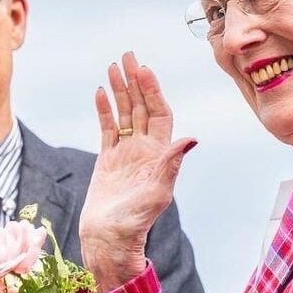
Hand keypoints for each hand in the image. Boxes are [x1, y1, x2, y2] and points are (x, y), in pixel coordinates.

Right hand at [78, 52, 196, 292]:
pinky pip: (107, 128)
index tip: (144, 70)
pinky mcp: (108, 159)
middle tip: (128, 55)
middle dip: (136, 81)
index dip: (152, 91)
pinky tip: (102, 91)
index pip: (158, 114)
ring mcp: (126, 153)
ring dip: (120, 90)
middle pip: (141, 107)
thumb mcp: (158, 192)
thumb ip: (171, 164)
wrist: (110, 238)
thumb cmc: (136, 221)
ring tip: (114, 65)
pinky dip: (105, 110)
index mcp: (159, 155)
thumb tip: (191, 139)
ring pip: (124, 113)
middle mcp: (145, 150)